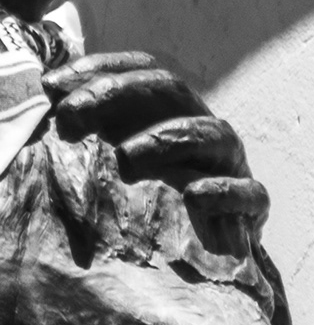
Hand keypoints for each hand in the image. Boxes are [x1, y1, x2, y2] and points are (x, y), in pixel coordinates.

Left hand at [44, 51, 270, 258]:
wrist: (209, 255)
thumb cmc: (157, 207)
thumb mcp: (123, 168)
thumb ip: (95, 140)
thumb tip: (49, 113)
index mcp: (174, 114)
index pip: (144, 71)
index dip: (103, 69)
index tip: (54, 83)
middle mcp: (204, 129)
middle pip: (172, 91)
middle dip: (122, 91)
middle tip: (75, 109)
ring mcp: (230, 165)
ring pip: (214, 135)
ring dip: (170, 137)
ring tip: (127, 154)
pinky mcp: (252, 206)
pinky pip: (250, 193)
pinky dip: (226, 190)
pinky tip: (197, 195)